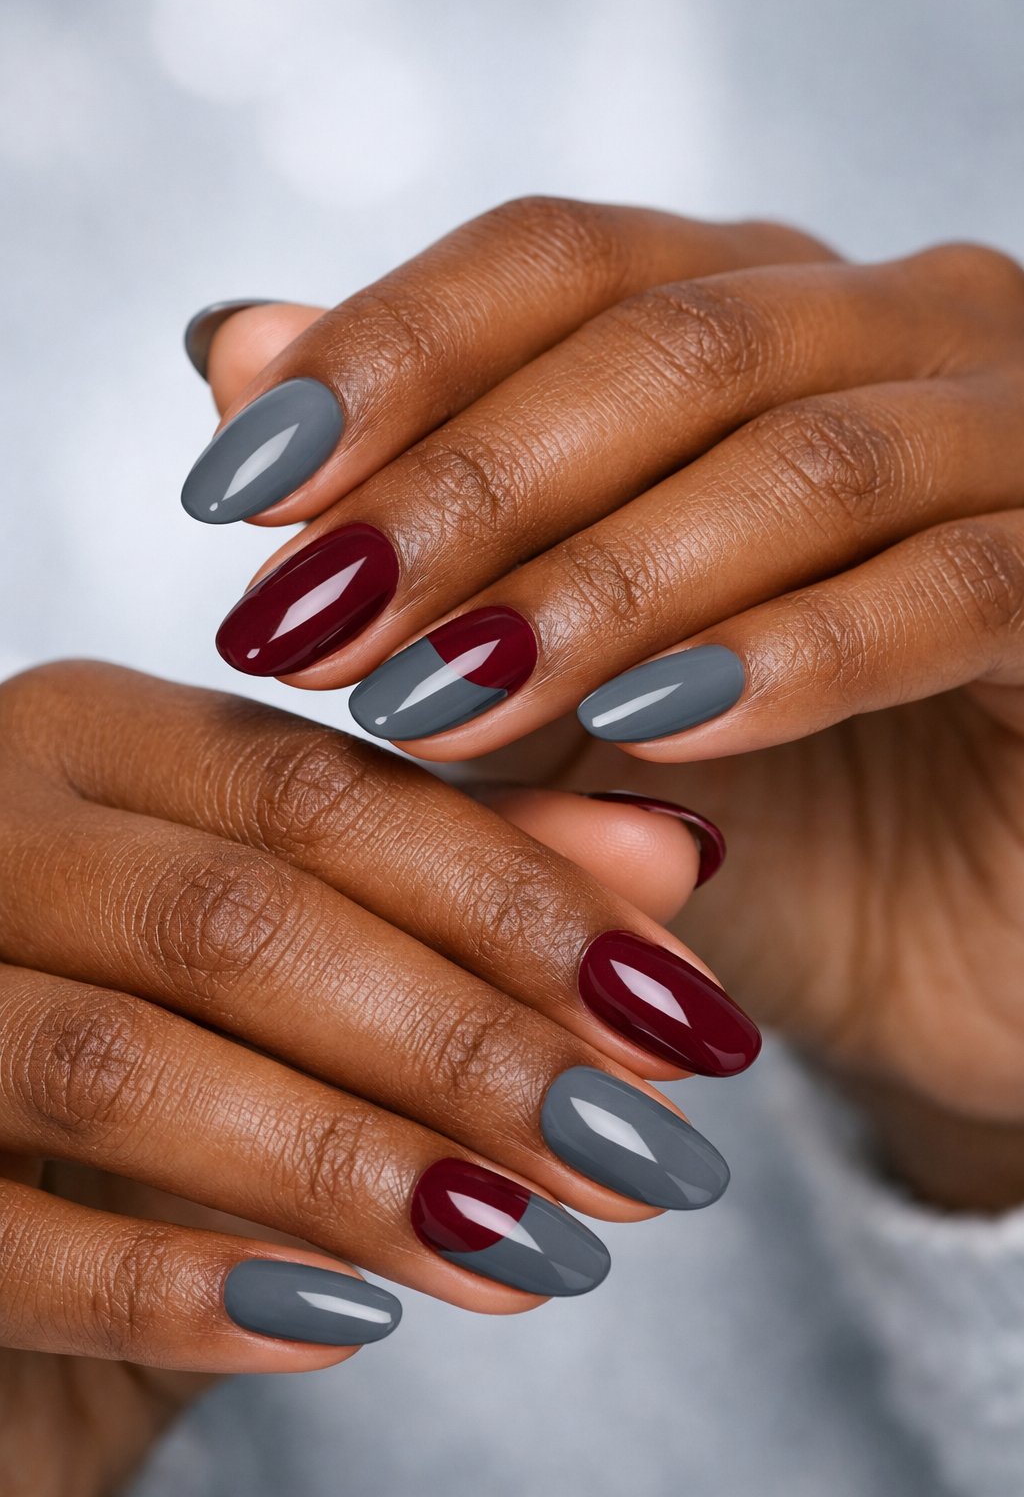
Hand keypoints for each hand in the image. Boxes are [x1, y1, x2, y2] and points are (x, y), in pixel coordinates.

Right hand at [0, 659, 747, 1495]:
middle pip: (239, 921)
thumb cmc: (151, 1011)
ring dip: (352, 1171)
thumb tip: (677, 860)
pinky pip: (0, 1239)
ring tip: (534, 1253)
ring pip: (123, 1067)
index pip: (329, 791)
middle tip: (643, 1154)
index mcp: (93, 738)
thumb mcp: (297, 921)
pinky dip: (176, 1289)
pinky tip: (343, 1325)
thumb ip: (463, 874)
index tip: (688, 1013)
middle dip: (464, 1047)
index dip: (525, 902)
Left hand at [187, 197, 1023, 1207]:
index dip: (389, 356)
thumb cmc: (745, 794)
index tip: (235, 490)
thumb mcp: (547, 661)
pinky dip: (794, 654)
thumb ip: (417, 508)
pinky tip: (653, 725)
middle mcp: (899, 332)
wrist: (943, 948)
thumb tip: (231, 346)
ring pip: (805, 458)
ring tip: (440, 699)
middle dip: (469, 489)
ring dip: (601, 582)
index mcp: (761, 312)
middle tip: (311, 624)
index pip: (558, 262)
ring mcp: (1018, 446)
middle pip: (668, 341)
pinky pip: (956, 589)